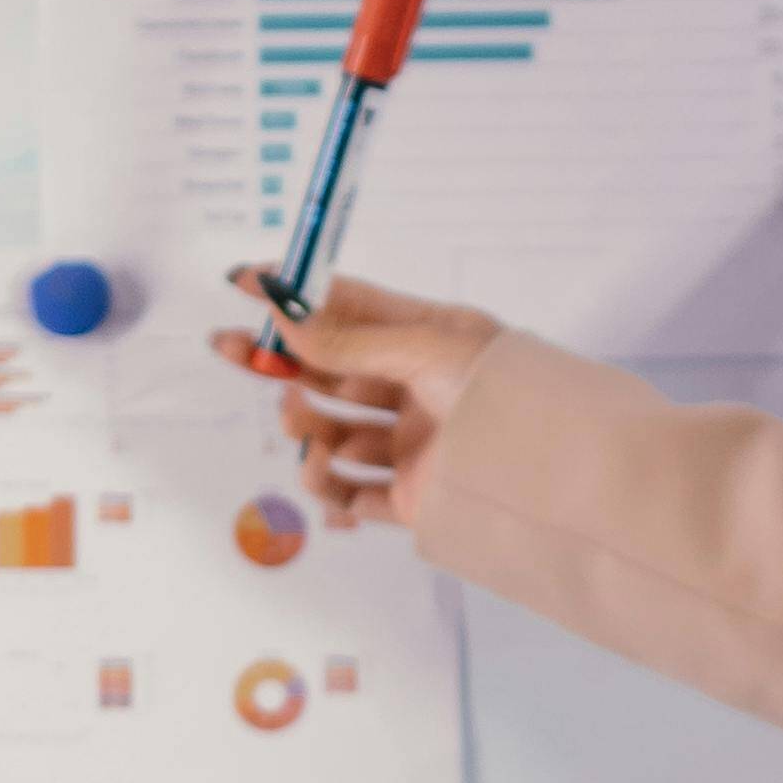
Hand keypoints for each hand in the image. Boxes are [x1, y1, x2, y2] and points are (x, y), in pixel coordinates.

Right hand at [209, 270, 498, 533]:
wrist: (551, 472)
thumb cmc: (502, 392)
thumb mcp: (423, 349)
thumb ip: (349, 341)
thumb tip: (285, 317)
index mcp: (427, 340)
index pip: (349, 309)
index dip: (297, 298)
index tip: (245, 284)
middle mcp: (417, 389)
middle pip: (332, 372)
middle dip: (281, 364)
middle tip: (231, 350)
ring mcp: (413, 444)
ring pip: (334, 436)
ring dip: (306, 431)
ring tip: (304, 430)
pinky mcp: (413, 497)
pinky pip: (355, 495)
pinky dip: (331, 491)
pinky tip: (325, 479)